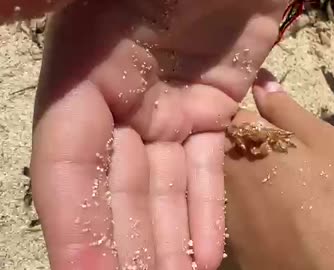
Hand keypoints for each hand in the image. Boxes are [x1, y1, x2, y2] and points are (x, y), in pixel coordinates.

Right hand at [24, 1, 288, 269]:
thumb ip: (35, 0)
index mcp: (85, 73)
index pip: (71, 166)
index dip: (77, 225)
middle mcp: (122, 101)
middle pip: (118, 191)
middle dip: (126, 249)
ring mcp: (170, 109)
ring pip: (164, 190)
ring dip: (166, 244)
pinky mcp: (213, 109)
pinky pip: (207, 170)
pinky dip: (206, 213)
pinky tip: (205, 257)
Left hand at [221, 69, 333, 269]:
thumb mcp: (325, 141)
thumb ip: (287, 110)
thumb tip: (263, 83)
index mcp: (242, 141)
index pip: (228, 112)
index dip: (245, 111)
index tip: (262, 118)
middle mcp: (221, 174)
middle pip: (220, 147)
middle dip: (240, 143)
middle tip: (275, 156)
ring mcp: (221, 211)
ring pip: (224, 181)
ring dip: (242, 177)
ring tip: (278, 188)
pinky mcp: (230, 243)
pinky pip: (231, 214)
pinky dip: (247, 208)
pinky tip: (272, 216)